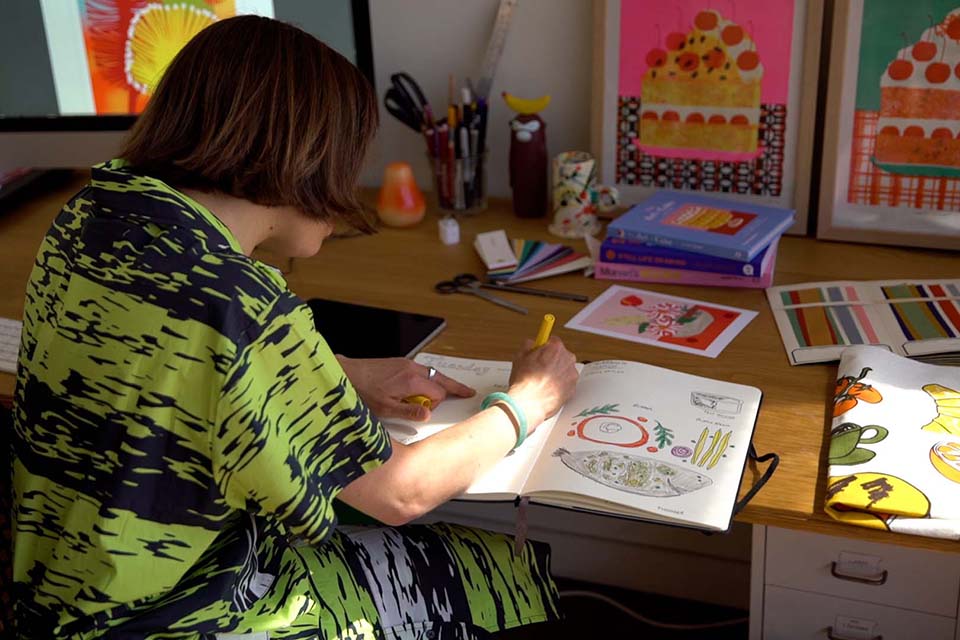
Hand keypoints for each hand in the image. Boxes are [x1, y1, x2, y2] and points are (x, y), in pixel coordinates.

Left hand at [337, 356, 474, 421]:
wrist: (346, 374)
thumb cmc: (362, 391)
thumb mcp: (386, 408)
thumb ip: (409, 411)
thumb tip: (427, 414)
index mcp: (411, 381)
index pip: (438, 392)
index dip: (437, 404)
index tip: (431, 410)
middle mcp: (412, 369)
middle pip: (441, 378)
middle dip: (454, 386)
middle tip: (467, 392)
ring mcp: (406, 364)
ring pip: (432, 373)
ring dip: (440, 382)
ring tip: (450, 389)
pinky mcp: (399, 362)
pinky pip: (421, 370)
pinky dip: (429, 378)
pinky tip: (424, 386)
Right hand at [506, 337, 578, 432]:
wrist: (528, 405)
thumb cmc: (525, 383)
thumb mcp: (519, 357)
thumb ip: (528, 345)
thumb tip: (531, 344)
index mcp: (556, 349)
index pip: (553, 340)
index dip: (545, 346)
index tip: (541, 349)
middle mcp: (568, 360)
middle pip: (561, 354)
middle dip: (552, 359)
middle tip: (539, 367)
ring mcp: (572, 375)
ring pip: (564, 369)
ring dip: (556, 372)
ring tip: (542, 380)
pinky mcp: (572, 389)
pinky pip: (566, 382)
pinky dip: (559, 384)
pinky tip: (547, 388)